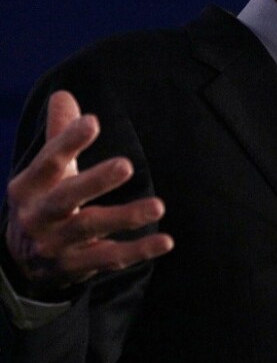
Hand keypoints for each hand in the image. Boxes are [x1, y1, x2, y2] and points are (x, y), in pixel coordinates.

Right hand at [5, 90, 173, 295]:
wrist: (23, 266)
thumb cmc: (44, 203)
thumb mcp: (46, 173)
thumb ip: (60, 135)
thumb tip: (64, 94)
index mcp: (28, 189)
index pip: (48, 162)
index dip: (68, 142)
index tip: (92, 121)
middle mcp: (38, 218)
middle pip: (66, 198)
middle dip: (94, 182)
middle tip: (126, 165)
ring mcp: (56, 246)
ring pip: (91, 229)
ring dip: (125, 218)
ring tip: (158, 205)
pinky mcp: (77, 268)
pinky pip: (110, 259)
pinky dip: (139, 250)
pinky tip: (166, 241)